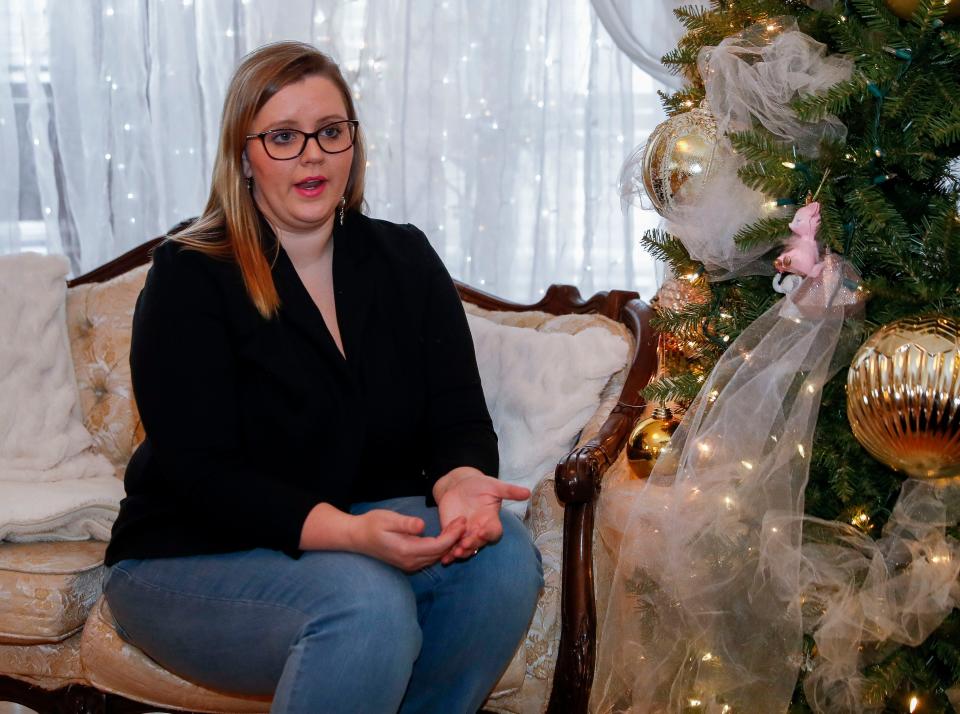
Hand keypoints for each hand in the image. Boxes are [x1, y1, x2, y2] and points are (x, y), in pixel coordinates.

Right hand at [350, 509, 465, 572]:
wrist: (357, 538)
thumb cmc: (371, 525)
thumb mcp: (387, 519)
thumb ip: (405, 524)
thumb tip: (421, 525)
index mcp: (406, 550)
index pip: (438, 546)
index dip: (453, 535)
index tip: (462, 521)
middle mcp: (410, 562)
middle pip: (440, 552)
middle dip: (454, 538)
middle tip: (464, 521)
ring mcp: (409, 564)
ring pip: (436, 556)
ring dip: (448, 542)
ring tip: (457, 525)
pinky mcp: (409, 563)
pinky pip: (430, 557)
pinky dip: (440, 547)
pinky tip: (445, 534)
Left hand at [433, 467, 529, 564]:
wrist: (459, 485)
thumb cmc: (480, 485)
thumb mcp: (494, 485)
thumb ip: (509, 490)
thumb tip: (527, 492)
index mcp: (491, 520)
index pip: (494, 532)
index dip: (489, 533)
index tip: (482, 531)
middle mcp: (479, 530)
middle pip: (478, 543)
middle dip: (472, 545)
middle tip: (464, 545)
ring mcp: (465, 533)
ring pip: (465, 548)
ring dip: (460, 552)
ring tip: (454, 554)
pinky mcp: (451, 533)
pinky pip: (450, 545)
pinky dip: (447, 552)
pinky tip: (443, 557)